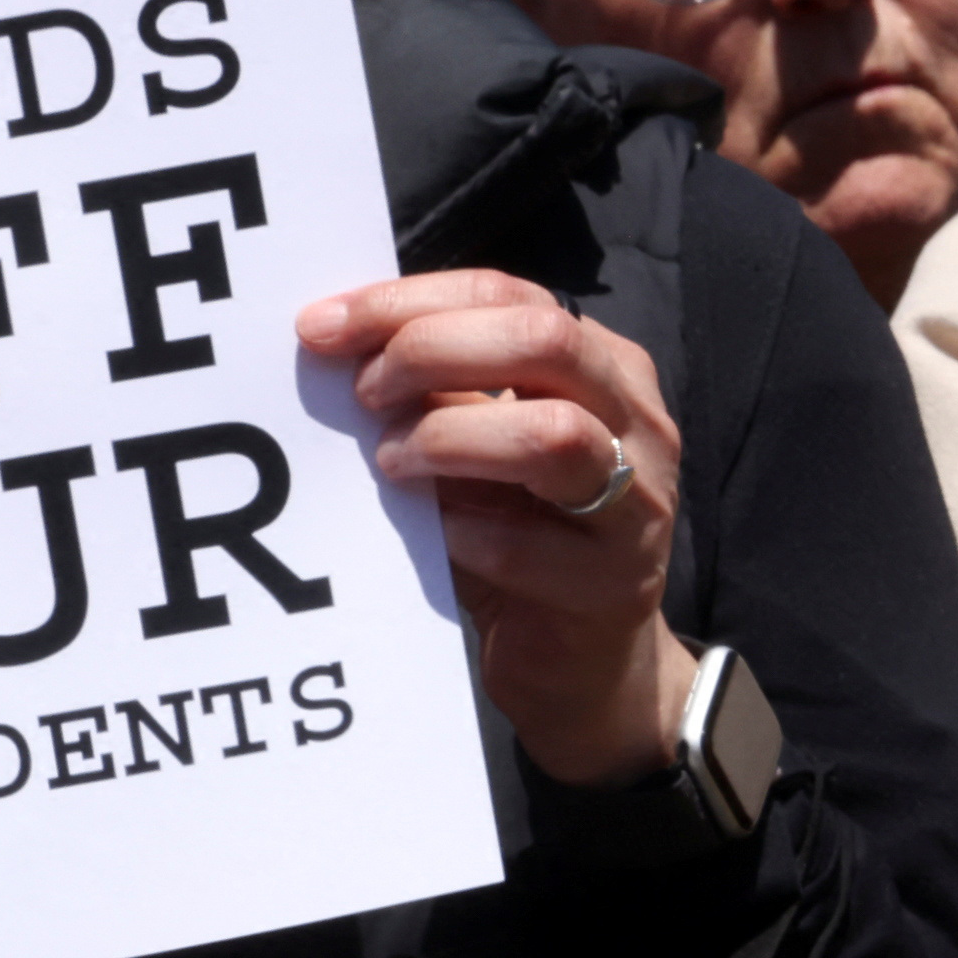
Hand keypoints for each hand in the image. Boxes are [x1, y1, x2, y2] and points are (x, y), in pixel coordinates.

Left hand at [302, 271, 694, 788]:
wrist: (582, 662)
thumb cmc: (520, 537)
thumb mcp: (483, 447)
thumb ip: (439, 390)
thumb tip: (336, 339)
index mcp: (604, 368)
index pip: (511, 294)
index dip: (408, 301)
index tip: (320, 326)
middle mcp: (637, 422)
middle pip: (544, 340)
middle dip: (431, 352)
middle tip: (363, 394)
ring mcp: (637, 502)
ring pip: (553, 435)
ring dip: (449, 439)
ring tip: (392, 464)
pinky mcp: (613, 584)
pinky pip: (527, 547)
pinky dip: (460, 534)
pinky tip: (431, 535)